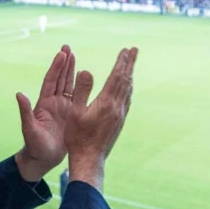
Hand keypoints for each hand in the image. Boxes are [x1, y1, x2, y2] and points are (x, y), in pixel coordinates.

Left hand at [14, 45, 75, 181]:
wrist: (42, 159)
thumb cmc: (34, 146)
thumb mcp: (29, 129)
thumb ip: (25, 112)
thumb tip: (19, 94)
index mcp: (44, 104)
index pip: (51, 81)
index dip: (56, 67)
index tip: (62, 53)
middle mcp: (53, 103)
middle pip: (60, 79)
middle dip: (64, 63)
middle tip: (68, 47)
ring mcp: (63, 108)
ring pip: (68, 85)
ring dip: (71, 71)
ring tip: (74, 55)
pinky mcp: (71, 116)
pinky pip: (77, 98)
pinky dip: (81, 86)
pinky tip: (85, 78)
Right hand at [63, 48, 138, 190]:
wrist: (89, 159)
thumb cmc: (78, 137)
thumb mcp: (75, 112)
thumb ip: (82, 90)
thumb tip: (86, 71)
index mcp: (106, 103)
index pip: (117, 76)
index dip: (121, 62)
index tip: (125, 49)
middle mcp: (117, 108)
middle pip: (126, 81)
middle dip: (129, 64)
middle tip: (134, 50)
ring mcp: (120, 116)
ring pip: (128, 90)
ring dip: (129, 75)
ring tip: (131, 65)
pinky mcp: (119, 122)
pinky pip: (127, 100)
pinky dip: (128, 88)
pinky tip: (127, 88)